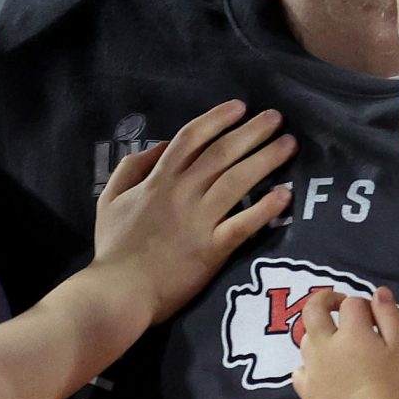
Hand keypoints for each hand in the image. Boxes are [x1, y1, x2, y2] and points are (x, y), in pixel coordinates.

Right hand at [91, 101, 294, 321]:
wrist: (120, 292)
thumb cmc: (114, 248)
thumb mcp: (110, 199)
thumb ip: (131, 168)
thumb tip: (159, 147)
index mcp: (158, 180)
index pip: (191, 138)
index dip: (217, 119)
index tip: (240, 107)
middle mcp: (182, 193)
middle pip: (222, 153)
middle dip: (252, 131)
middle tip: (276, 118)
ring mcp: (199, 220)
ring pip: (238, 180)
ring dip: (266, 159)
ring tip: (289, 144)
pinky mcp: (213, 249)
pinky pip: (244, 224)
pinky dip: (265, 208)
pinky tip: (285, 193)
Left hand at [291, 286, 398, 398]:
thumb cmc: (393, 384)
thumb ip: (389, 315)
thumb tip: (378, 292)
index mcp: (351, 332)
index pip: (351, 303)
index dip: (363, 305)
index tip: (373, 317)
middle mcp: (325, 344)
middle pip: (312, 310)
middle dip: (324, 300)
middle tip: (337, 306)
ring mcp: (312, 366)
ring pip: (307, 339)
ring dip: (320, 334)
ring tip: (338, 346)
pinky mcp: (306, 388)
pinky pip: (300, 369)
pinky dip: (310, 365)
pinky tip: (324, 371)